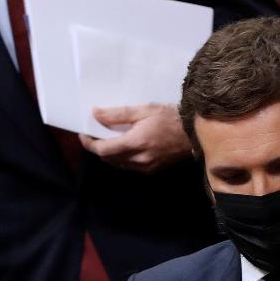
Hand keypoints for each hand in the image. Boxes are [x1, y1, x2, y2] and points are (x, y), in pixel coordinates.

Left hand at [78, 103, 192, 173]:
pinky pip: (129, 166)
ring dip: (109, 154)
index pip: (103, 149)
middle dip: (97, 148)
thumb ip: (117, 114)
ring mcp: (146, 167)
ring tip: (106, 139)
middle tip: (93, 134)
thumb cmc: (170, 117)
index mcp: (136, 143)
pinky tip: (123, 146)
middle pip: (108, 158)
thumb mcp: (144, 110)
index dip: (89, 143)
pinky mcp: (152, 170)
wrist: (196, 133)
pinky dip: (121, 158)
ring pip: (118, 164)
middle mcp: (139, 159)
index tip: (83, 133)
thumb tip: (95, 113)